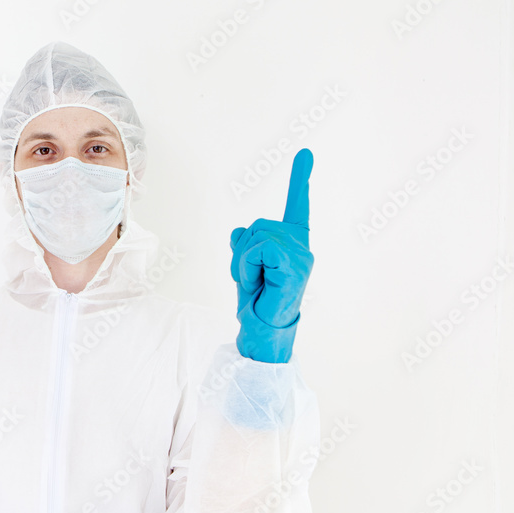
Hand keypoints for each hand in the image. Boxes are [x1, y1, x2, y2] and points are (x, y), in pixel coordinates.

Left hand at [230, 148, 313, 362]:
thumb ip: (245, 244)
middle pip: (258, 225)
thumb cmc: (257, 299)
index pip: (297, 208)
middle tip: (250, 276)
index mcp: (293, 243)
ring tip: (255, 281)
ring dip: (244, 260)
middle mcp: (301, 247)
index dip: (299, 180)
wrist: (261, 328)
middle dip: (243, 250)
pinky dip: (248, 264)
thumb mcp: (245, 265)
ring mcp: (301, 257)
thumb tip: (239, 231)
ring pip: (257, 236)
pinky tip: (257, 281)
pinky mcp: (295, 267)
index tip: (304, 154)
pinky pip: (261, 248)